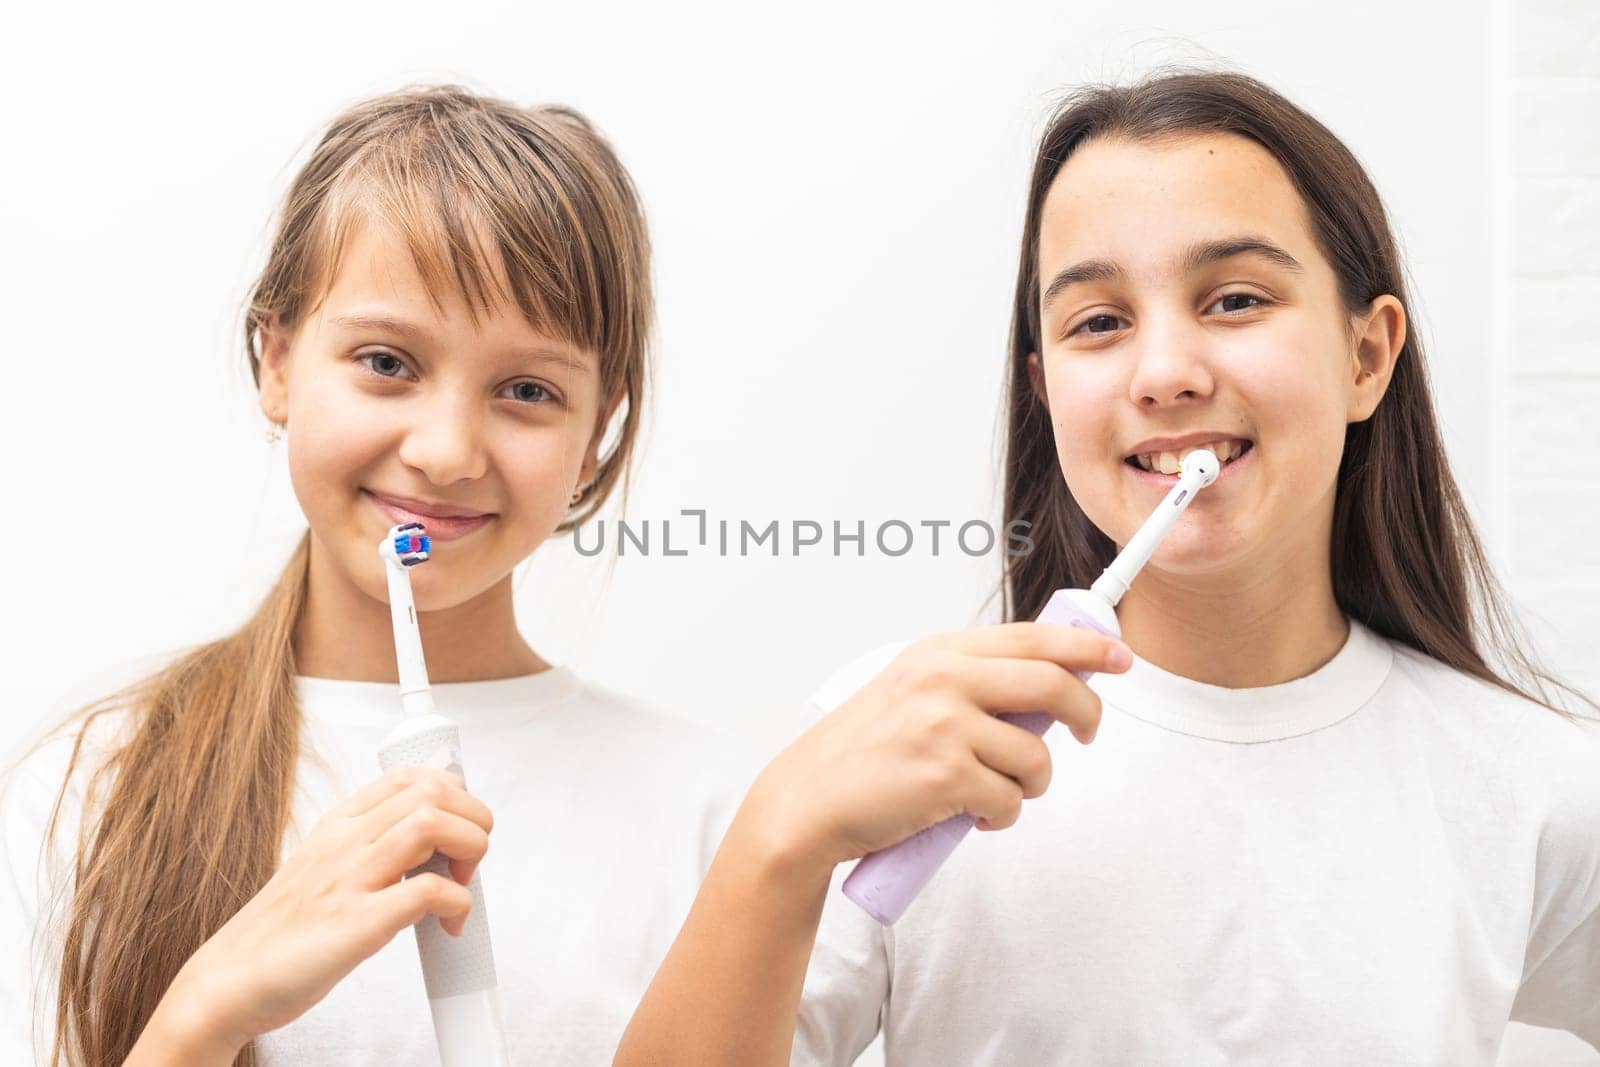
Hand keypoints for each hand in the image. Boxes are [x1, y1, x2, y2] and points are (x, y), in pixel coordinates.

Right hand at [141, 765, 492, 1056]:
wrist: (227, 981)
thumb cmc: (282, 930)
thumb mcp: (322, 866)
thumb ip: (369, 845)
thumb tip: (430, 830)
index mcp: (337, 825)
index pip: (408, 776)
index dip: (452, 791)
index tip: (462, 823)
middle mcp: (343, 842)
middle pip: (432, 793)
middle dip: (472, 820)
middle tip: (468, 861)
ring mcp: (347, 880)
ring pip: (430, 825)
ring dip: (469, 849)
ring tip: (463, 883)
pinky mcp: (354, 925)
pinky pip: (426, 893)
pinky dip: (456, 902)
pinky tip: (449, 922)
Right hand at [744, 622, 1129, 871]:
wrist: (808, 801)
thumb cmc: (862, 754)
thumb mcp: (910, 691)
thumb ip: (969, 681)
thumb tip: (1048, 688)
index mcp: (938, 653)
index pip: (1032, 637)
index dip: (1087, 646)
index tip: (1119, 657)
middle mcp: (944, 680)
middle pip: (1052, 685)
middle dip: (1086, 713)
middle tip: (1087, 733)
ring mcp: (945, 726)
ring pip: (1037, 756)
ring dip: (1030, 784)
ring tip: (994, 792)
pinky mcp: (947, 776)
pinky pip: (1011, 802)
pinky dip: (1000, 818)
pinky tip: (969, 817)